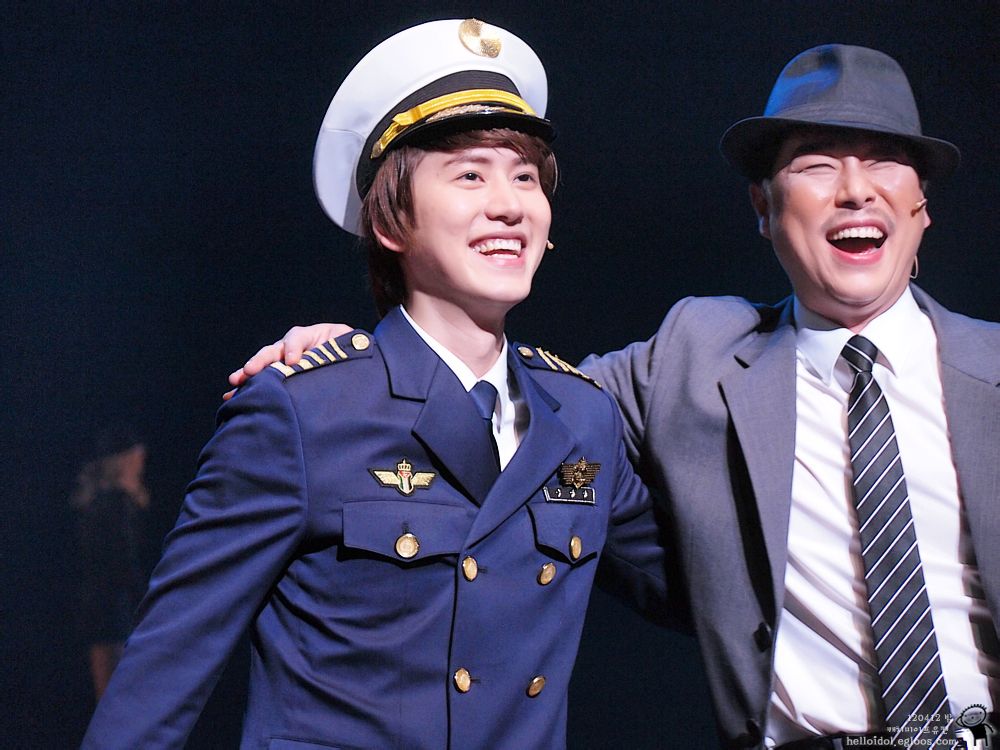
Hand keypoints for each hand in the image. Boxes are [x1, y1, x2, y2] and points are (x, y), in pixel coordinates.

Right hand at [224, 323, 352, 399]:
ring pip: (264, 367)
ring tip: (235, 383)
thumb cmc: (349, 353)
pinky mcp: (282, 379)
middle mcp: (291, 349)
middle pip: (272, 352)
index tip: (293, 361)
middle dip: (260, 361)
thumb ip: (339, 348)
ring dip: (248, 375)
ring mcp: (283, 364)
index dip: (293, 348)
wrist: (352, 364)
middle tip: (248, 372)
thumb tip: (328, 357)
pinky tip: (234, 396)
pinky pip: (264, 382)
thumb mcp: (345, 344)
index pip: (296, 338)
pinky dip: (248, 388)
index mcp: (309, 337)